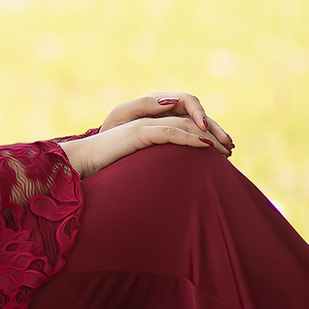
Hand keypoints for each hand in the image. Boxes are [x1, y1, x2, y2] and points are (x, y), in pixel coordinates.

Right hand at [58, 109, 231, 179]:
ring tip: (225, 150)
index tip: (221, 152)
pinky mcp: (138, 134)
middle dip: (211, 134)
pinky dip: (189, 139)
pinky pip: (169, 133)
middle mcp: (146, 122)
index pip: (181, 125)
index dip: (203, 135)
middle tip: (231, 149)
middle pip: (186, 121)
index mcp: (146, 129)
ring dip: (207, 136)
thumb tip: (164, 187)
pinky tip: (205, 148)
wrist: (77, 163)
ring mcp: (142, 126)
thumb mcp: (132, 169)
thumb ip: (148, 169)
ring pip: (182, 125)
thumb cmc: (100, 170)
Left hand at [100, 91, 233, 151]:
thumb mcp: (124, 114)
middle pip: (201, 115)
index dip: (198, 112)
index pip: (188, 101)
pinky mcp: (179, 135)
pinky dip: (210, 144)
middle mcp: (173, 110)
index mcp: (162, 101)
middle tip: (227, 143)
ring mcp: (177, 122)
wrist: (109, 139)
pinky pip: (199, 138)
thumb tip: (170, 100)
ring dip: (217, 136)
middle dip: (214, 128)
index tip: (202, 126)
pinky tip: (221, 155)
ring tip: (230, 150)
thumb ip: (145, 105)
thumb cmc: (114, 125)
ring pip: (203, 127)